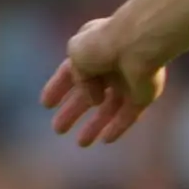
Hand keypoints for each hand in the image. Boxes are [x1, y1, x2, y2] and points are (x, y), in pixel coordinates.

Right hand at [41, 15, 167, 146]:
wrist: (138, 46)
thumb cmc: (102, 45)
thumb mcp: (76, 55)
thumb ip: (78, 80)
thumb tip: (93, 99)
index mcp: (92, 49)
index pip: (70, 72)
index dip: (58, 88)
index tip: (46, 105)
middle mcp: (109, 65)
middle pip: (89, 93)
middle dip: (74, 111)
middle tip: (58, 129)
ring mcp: (128, 81)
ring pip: (109, 108)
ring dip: (95, 125)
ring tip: (81, 143)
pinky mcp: (143, 96)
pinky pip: (129, 115)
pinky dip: (117, 127)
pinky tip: (105, 140)